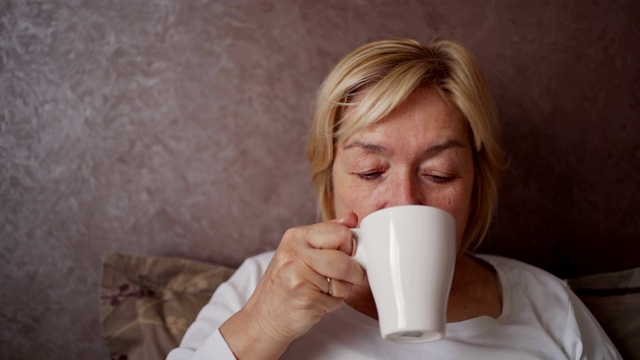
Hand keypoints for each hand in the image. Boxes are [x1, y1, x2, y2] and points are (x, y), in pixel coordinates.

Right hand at [219, 212, 365, 358]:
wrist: (263, 318)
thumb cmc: (284, 283)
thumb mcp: (300, 251)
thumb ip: (327, 233)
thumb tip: (352, 217)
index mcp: (295, 237)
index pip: (341, 232)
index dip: (349, 247)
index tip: (343, 255)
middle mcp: (295, 253)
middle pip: (346, 258)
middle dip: (353, 272)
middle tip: (341, 277)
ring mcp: (299, 277)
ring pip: (345, 281)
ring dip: (342, 289)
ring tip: (322, 290)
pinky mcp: (307, 299)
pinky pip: (338, 300)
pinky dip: (333, 304)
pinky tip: (316, 301)